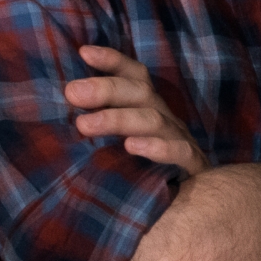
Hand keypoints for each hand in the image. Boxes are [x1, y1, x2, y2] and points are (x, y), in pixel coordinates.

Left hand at [67, 45, 208, 174]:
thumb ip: (96, 129)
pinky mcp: (193, 167)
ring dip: (118, 118)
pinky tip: (132, 146)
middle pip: (141, 93)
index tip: (84, 53)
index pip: (135, 77)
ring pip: (153, 120)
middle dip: (106, 89)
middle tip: (72, 93)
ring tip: (85, 125)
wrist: (198, 207)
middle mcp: (165, 120)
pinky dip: (157, 147)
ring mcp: (180, 141)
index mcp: (148, 109)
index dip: (113, 61)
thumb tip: (62, 113)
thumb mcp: (118, 147)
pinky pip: (179, 152)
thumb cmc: (145, 174)